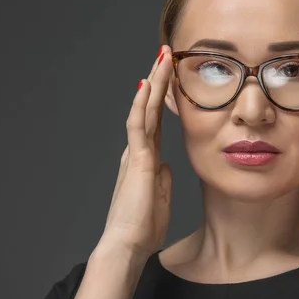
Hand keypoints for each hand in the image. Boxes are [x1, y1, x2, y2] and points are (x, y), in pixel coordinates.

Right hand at [97, 46, 173, 259]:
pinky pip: (138, 125)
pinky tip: (147, 84)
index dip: (163, 98)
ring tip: (162, 57)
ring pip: (145, 109)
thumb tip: (168, 165)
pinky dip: (143, 104)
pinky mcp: (136, 159)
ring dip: (153, 82)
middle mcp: (139, 150)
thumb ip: (163, 178)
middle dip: (158, 80)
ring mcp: (136, 152)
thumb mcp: (160, 197)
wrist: (128, 245)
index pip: (156, 120)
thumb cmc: (142, 226)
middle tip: (166, 54)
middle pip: (150, 108)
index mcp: (147, 158)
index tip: (170, 77)